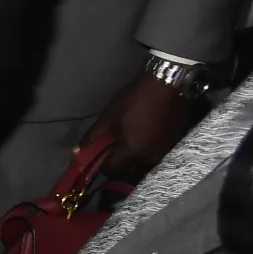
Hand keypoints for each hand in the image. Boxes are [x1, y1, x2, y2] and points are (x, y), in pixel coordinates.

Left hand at [86, 69, 198, 183]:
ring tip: (129, 137)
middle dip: (118, 159)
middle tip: (113, 144)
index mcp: (132, 151)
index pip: (111, 169)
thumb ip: (92, 136)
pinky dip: (148, 147)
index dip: (101, 164)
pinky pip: (156, 151)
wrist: (164, 84)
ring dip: (134, 154)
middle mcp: (150, 156)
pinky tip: (145, 133)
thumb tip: (77, 151)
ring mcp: (165, 150)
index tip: (97, 155)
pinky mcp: (175, 142)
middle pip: (128, 167)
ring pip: (143, 160)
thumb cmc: (132, 100)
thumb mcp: (108, 117)